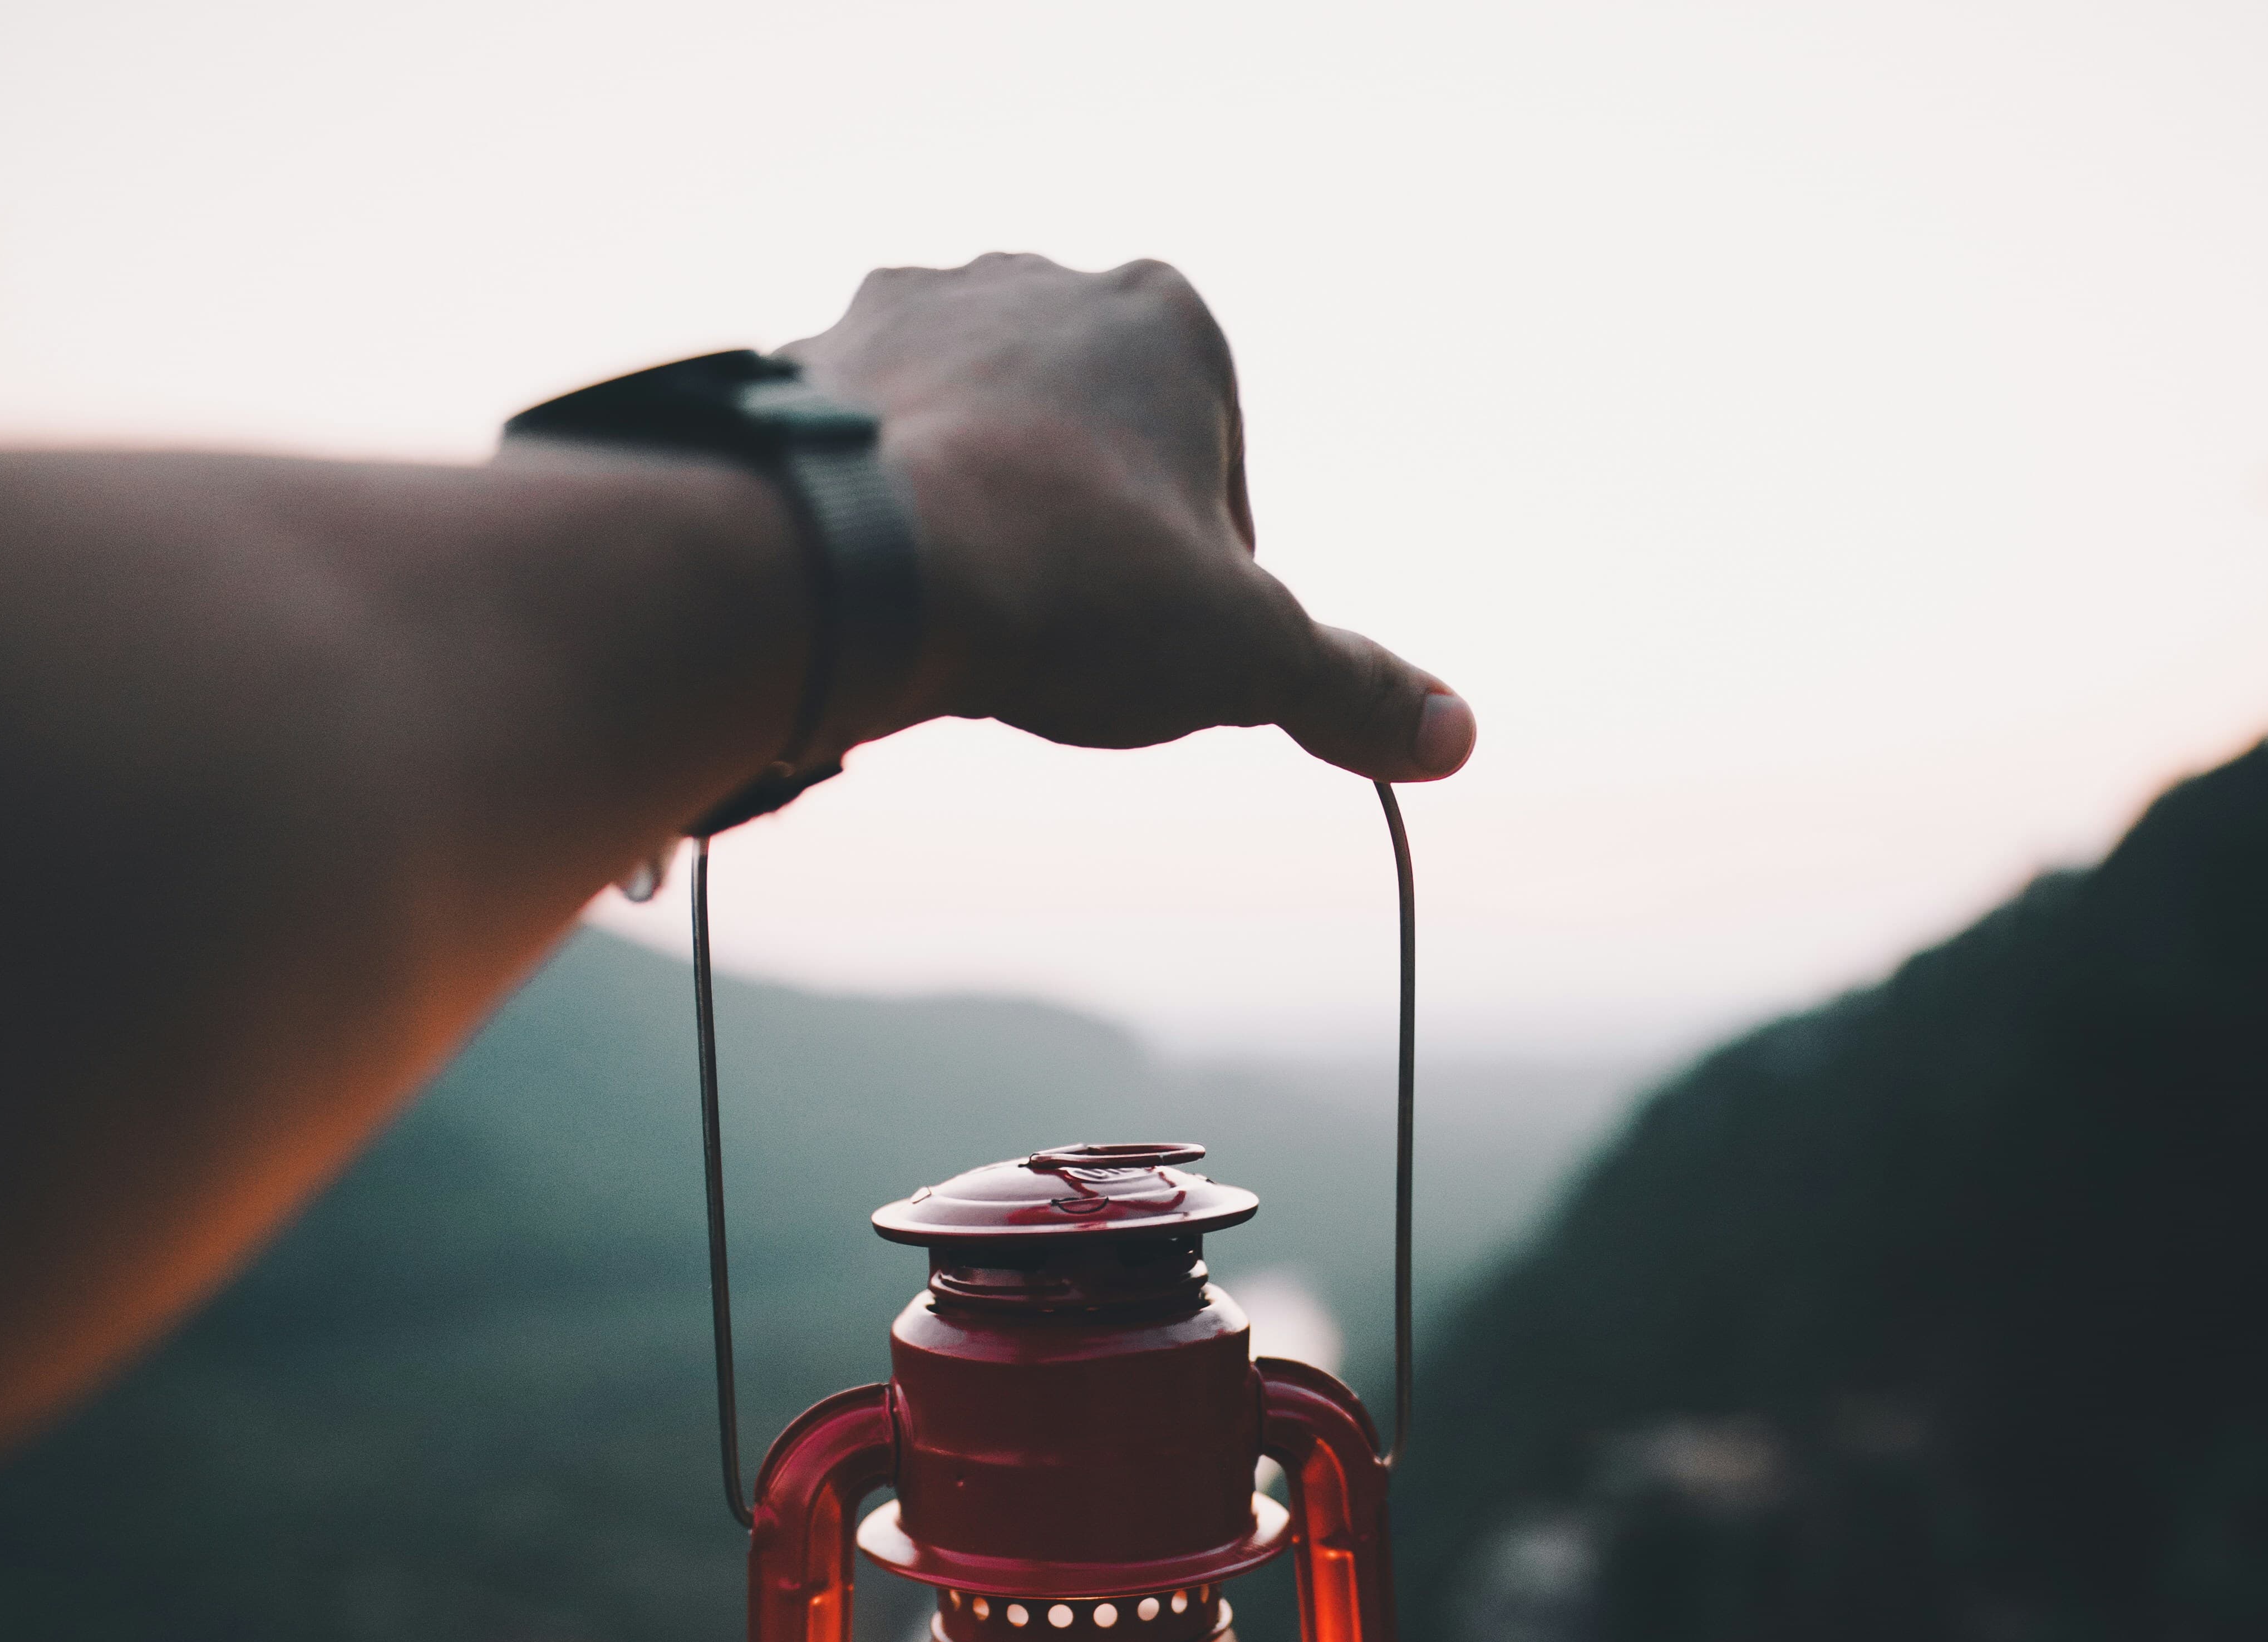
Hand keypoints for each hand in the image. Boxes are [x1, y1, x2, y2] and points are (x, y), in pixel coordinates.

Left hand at [784, 253, 1474, 784]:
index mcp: (1167, 320)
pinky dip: (885, 521)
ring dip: (984, 532)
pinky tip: (884, 588)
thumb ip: (1351, 691)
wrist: (853, 560)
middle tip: (1052, 635)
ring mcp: (919, 304)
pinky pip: (872, 456)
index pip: (1216, 481)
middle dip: (1085, 549)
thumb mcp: (1243, 660)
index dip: (1194, 589)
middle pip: (1096, 456)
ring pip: (982, 450)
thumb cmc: (1066, 589)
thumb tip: (1453, 737)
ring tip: (965, 612)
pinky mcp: (814, 353)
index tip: (1143, 640)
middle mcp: (1042, 278)